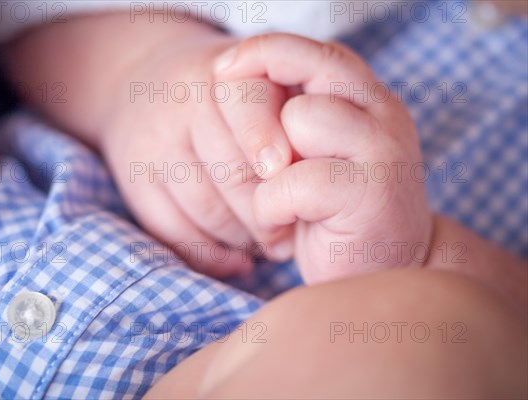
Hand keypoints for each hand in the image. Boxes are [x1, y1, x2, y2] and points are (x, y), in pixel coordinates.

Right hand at [99, 35, 293, 276]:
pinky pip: (175, 232)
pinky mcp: (134, 183)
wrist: (142, 85)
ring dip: (246, 238)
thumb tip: (313, 181)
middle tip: (292, 233)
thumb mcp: (255, 81)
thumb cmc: (221, 96)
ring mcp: (152, 146)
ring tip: (270, 245)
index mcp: (218, 75)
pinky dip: (211, 256)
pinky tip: (238, 260)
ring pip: (207, 209)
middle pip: (232, 172)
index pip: (247, 105)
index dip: (268, 141)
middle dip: (269, 211)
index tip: (284, 174)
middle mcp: (178, 107)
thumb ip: (289, 115)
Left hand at [214, 34, 432, 281]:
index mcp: (366, 97)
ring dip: (269, 170)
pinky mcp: (371, 193)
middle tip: (253, 155)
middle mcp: (382, 110)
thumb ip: (283, 118)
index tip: (225, 72)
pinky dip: (272, 208)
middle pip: (300, 66)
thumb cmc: (330, 213)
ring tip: (281, 200)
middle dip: (253, 103)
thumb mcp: (305, 156)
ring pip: (298, 117)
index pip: (310, 49)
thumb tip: (231, 79)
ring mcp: (384, 148)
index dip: (262, 51)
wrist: (385, 273)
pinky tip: (286, 228)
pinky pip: (291, 181)